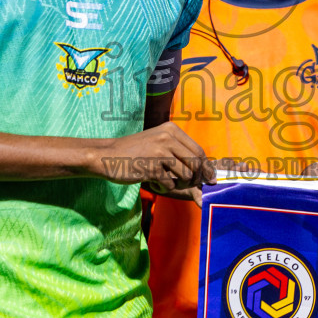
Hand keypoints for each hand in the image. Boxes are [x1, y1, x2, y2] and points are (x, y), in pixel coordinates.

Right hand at [94, 122, 213, 198]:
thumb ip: (179, 153)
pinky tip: (152, 181)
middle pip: (196, 164)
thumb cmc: (135, 152)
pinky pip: (170, 184)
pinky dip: (163, 187)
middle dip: (196, 178)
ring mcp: (160, 152)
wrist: (107, 155)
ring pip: (186, 175)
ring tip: (162, 179)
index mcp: (171, 130)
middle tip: (188, 184)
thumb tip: (205, 173)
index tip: (210, 179)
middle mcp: (168, 138)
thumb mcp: (158, 144)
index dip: (206, 167)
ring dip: (177, 183)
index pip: (199, 151)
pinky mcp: (152, 167)